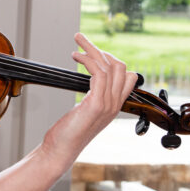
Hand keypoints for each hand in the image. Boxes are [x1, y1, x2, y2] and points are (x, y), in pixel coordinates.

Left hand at [41, 33, 136, 166]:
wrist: (60, 150)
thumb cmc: (67, 132)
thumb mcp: (85, 112)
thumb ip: (93, 98)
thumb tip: (91, 82)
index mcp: (114, 105)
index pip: (129, 76)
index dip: (112, 60)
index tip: (93, 53)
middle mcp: (114, 104)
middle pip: (120, 66)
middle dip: (100, 49)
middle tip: (80, 40)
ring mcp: (107, 105)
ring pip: (109, 66)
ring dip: (91, 49)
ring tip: (75, 45)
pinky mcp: (95, 104)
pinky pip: (98, 73)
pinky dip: (87, 60)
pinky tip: (76, 57)